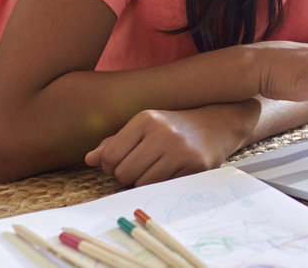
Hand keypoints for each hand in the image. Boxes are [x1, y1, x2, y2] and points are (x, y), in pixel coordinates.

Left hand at [84, 102, 258, 185]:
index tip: (121, 163)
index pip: (110, 156)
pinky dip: (162, 185)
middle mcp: (162, 133)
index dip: (110, 166)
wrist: (217, 125)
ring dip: (144, 182)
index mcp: (145, 119)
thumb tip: (90, 159)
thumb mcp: (144, 127)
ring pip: (142, 184)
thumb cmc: (173, 128)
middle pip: (124, 173)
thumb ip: (115, 142)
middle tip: (138, 169)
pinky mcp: (195, 166)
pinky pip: (163, 188)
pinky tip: (171, 172)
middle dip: (126, 177)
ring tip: (155, 170)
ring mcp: (180, 150)